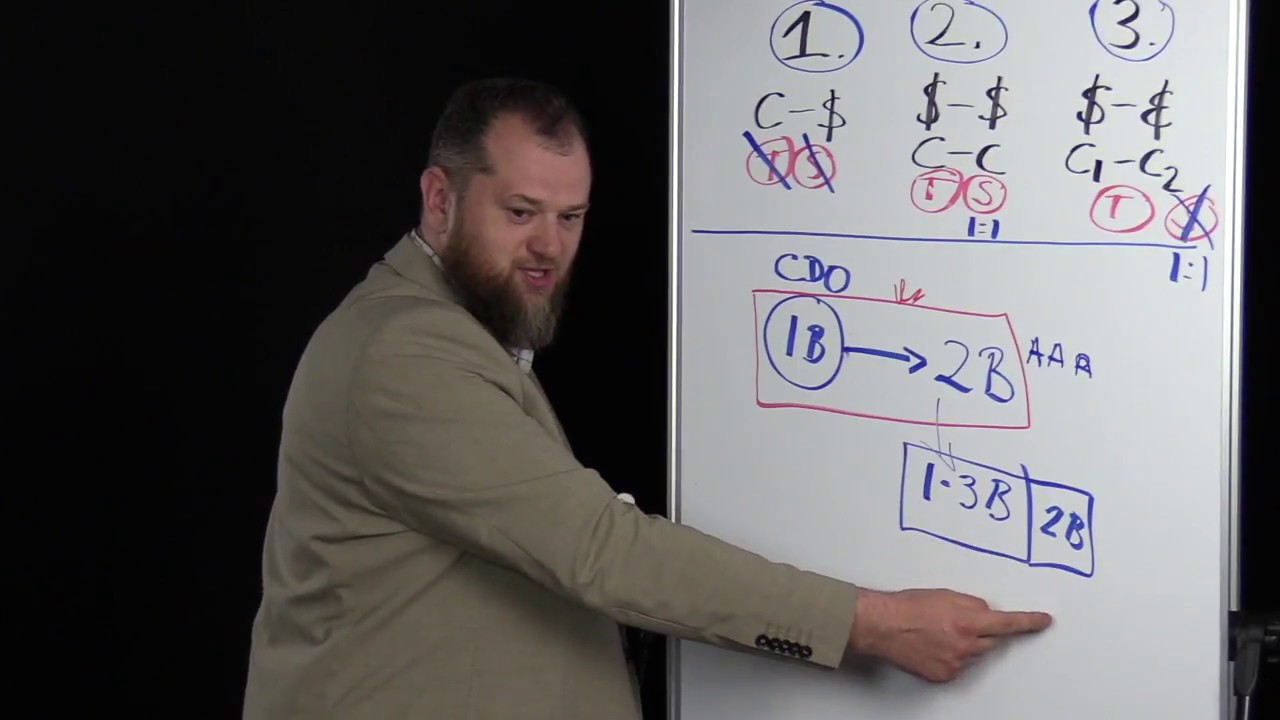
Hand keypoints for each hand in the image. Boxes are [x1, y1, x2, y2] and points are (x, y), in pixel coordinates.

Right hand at [846, 587, 1051, 682]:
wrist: (882, 626)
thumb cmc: (907, 607)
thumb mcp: (945, 594)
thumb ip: (972, 604)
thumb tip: (985, 613)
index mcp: (968, 621)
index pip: (1008, 623)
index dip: (1029, 622)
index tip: (1044, 621)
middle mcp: (965, 646)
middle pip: (992, 641)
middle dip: (983, 631)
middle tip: (960, 622)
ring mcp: (955, 664)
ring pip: (975, 654)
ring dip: (966, 644)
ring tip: (939, 633)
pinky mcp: (944, 676)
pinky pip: (959, 666)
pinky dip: (952, 657)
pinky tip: (934, 645)